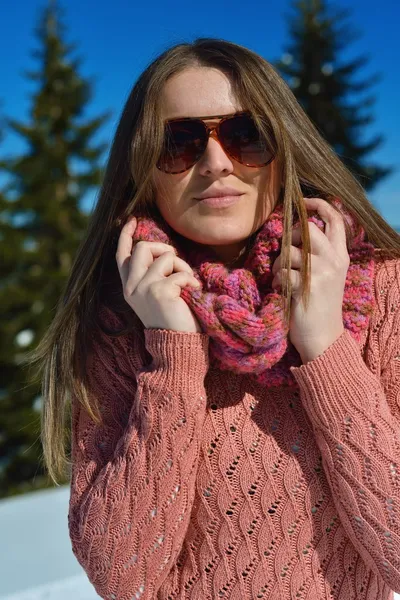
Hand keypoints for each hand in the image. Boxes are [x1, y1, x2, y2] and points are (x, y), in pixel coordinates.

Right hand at [116, 216, 202, 332]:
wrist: (177, 346)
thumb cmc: (174, 319)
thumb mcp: (157, 294)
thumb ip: (153, 274)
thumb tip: (162, 251)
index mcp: (129, 287)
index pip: (122, 255)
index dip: (126, 235)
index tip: (132, 220)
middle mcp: (131, 287)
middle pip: (143, 247)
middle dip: (163, 249)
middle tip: (177, 265)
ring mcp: (143, 288)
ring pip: (164, 257)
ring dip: (182, 266)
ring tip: (188, 284)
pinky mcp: (159, 291)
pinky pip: (180, 272)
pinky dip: (191, 280)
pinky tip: (192, 293)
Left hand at [271, 198, 349, 362]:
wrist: (323, 338)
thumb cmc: (320, 305)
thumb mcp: (329, 275)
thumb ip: (320, 253)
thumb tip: (298, 230)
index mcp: (341, 256)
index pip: (335, 219)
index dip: (317, 204)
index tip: (302, 202)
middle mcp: (333, 260)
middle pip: (307, 230)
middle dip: (291, 238)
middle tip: (287, 254)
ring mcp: (320, 273)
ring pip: (289, 251)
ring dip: (279, 263)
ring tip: (283, 277)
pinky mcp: (304, 286)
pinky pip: (281, 271)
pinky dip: (277, 280)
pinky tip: (282, 290)